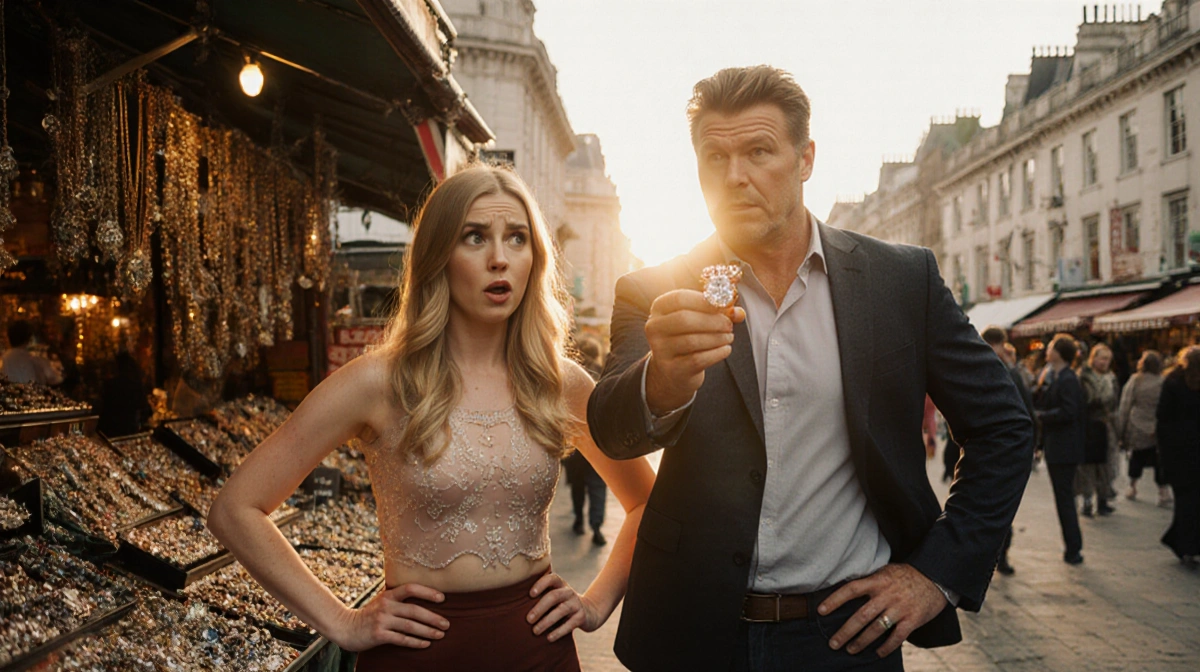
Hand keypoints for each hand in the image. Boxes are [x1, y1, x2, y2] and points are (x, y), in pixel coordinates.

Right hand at [333, 583, 449, 651]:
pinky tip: (425, 644)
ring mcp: (382, 620)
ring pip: (410, 626)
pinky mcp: (378, 635)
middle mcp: (386, 606)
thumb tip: (425, 599)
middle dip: (433, 618)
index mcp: (388, 595)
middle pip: (414, 610)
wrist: (346, 627)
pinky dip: (415, 642)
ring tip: (440, 635)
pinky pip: (401, 639)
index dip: (427, 592)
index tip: (443, 598)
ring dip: (427, 631)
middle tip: (447, 624)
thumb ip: (398, 599)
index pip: (411, 588)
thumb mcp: (382, 601)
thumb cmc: (369, 614)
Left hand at [525, 573, 603, 641]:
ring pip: (561, 611)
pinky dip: (558, 632)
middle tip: (528, 619)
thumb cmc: (562, 604)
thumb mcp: (555, 596)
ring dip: (546, 622)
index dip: (541, 584)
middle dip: (540, 608)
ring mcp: (576, 604)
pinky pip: (569, 624)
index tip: (530, 594)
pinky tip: (549, 638)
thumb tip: (514, 604)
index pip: (551, 578)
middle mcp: (569, 592)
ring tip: (535, 631)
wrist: (589, 612)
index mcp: (560, 584)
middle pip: (554, 596)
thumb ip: (541, 595)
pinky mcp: (581, 617)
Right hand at [644, 289, 745, 413]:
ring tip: (728, 337)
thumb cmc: (689, 336)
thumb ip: (719, 312)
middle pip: (685, 319)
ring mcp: (660, 350)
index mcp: (659, 308)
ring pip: (692, 341)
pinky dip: (717, 353)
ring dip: (717, 338)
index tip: (724, 306)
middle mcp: (654, 328)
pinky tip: (725, 349)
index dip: (704, 301)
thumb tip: (738, 313)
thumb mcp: (699, 319)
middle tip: (729, 325)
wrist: (674, 370)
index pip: (680, 299)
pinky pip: (698, 359)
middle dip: (713, 321)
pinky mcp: (671, 369)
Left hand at [818, 564, 947, 657]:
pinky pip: (897, 637)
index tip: (820, 611)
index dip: (834, 600)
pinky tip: (878, 653)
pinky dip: (886, 647)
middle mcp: (887, 595)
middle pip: (861, 616)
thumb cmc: (906, 575)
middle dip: (845, 631)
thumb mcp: (886, 571)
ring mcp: (900, 608)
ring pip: (876, 629)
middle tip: (833, 643)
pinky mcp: (913, 620)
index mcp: (878, 581)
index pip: (851, 589)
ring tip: (850, 650)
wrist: (936, 577)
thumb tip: (848, 590)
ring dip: (861, 642)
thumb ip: (870, 581)